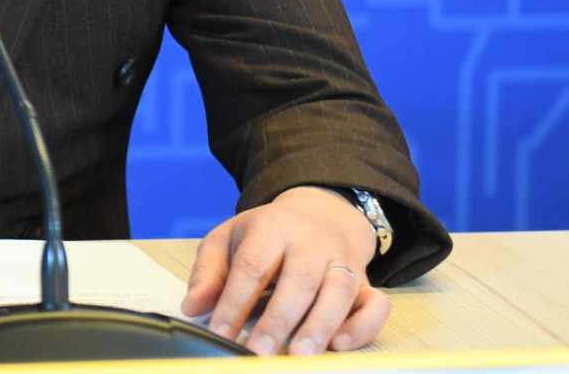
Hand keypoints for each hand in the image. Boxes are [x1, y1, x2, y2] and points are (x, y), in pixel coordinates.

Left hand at [181, 186, 389, 355]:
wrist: (321, 213)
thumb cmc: (267, 235)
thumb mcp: (230, 239)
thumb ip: (209, 272)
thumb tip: (192, 307)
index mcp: (272, 228)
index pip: (252, 265)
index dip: (234, 301)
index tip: (220, 333)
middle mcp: (311, 243)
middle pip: (299, 279)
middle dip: (279, 320)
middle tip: (261, 353)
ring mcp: (342, 261)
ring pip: (339, 290)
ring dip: (320, 326)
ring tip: (300, 356)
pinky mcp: (366, 281)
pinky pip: (376, 304)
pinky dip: (363, 325)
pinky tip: (340, 344)